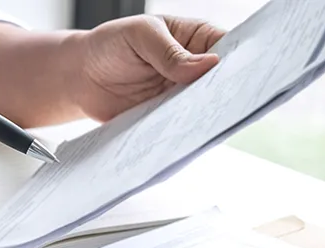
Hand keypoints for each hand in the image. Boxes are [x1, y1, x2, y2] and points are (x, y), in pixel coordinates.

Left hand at [68, 15, 226, 120]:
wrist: (78, 76)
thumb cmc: (110, 44)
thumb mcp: (140, 36)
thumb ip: (170, 52)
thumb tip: (208, 65)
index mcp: (197, 38)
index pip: (230, 48)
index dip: (241, 61)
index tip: (246, 75)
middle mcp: (195, 67)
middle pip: (223, 82)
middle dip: (227, 92)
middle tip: (230, 103)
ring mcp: (183, 94)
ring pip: (205, 106)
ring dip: (207, 114)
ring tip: (209, 121)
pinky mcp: (167, 117)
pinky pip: (182, 125)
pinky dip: (184, 131)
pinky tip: (185, 135)